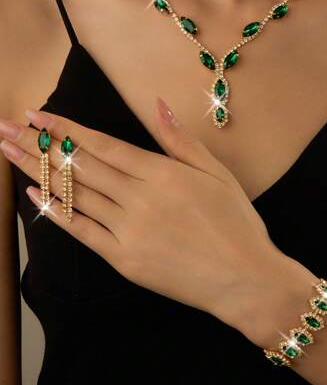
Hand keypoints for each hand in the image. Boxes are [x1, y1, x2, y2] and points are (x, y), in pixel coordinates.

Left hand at [0, 97, 302, 346]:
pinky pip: (82, 232)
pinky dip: (55, 214)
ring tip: (8, 152)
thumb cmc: (236, 223)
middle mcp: (138, 198)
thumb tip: (156, 104)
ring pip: (74, 194)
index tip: (36, 115)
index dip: (65, 128)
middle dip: (39, 143)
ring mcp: (127, 230)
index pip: (102, 144)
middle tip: (5, 127)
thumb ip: (180, 140)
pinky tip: (33, 196)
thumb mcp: (216, 173)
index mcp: (161, 173)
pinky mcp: (123, 260)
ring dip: (37, 172)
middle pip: (79, 165)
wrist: (245, 279)